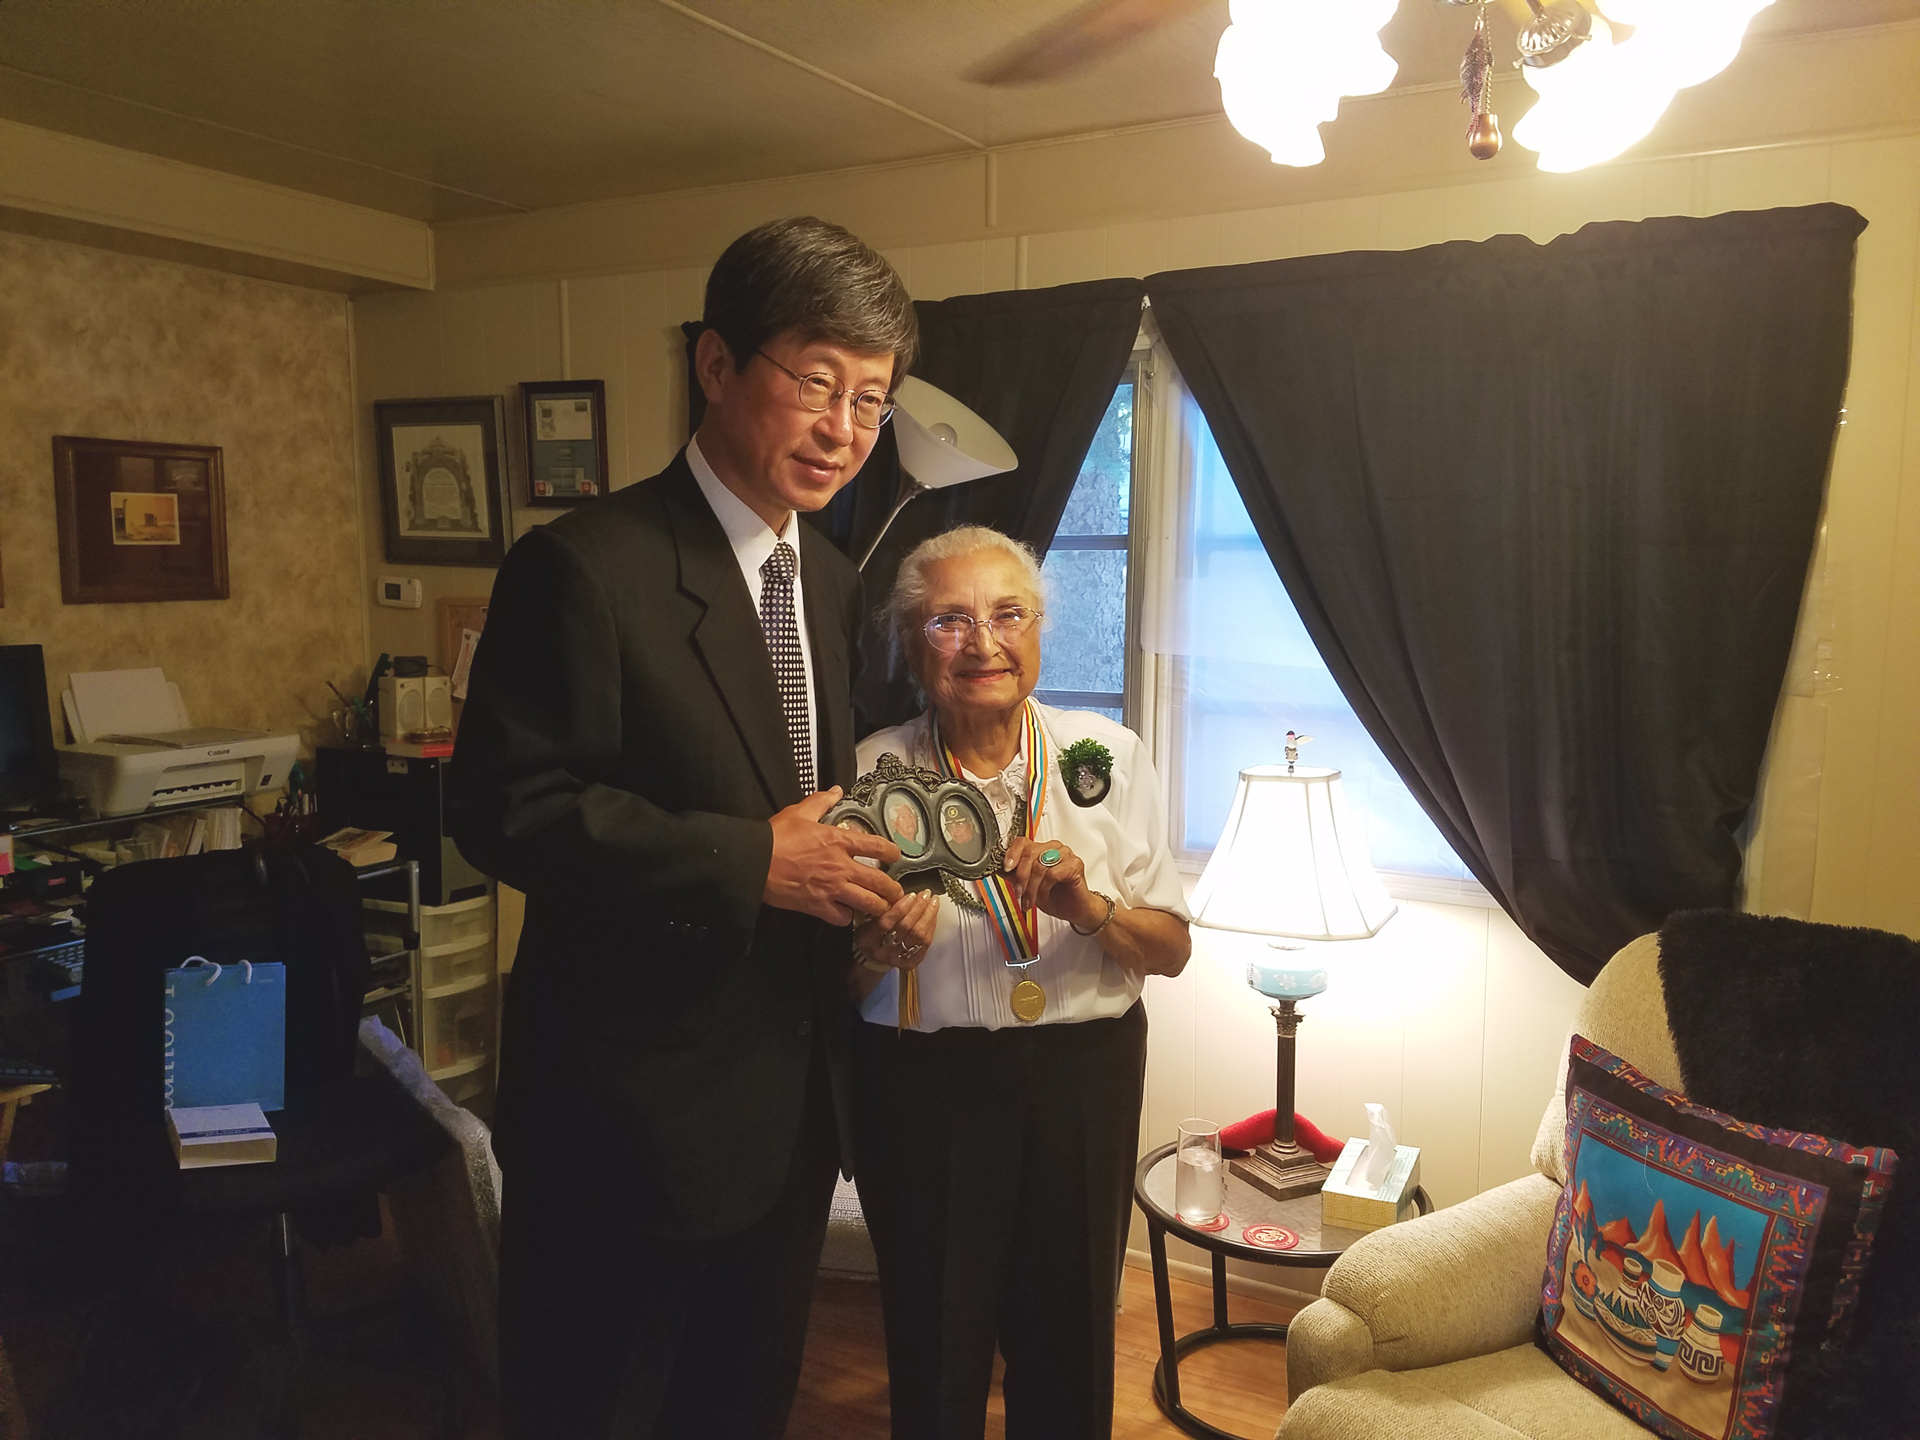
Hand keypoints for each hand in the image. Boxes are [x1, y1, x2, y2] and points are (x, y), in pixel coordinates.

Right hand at [765, 788, 902, 925]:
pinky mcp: (818, 906)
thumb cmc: (776, 837)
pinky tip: (846, 915)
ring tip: (880, 908)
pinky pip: (842, 919)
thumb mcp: (799, 812)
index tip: (895, 856)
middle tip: (896, 892)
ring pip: (868, 904)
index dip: (892, 853)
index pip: (877, 847)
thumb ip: (821, 802)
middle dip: (893, 889)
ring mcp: (832, 888)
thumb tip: (836, 791)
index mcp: (839, 841)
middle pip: (880, 882)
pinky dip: (847, 919)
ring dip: (877, 907)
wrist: (755, 861)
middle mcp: (841, 866)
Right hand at [853, 890, 939, 971]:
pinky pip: (925, 943)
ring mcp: (897, 958)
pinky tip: (933, 915)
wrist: (874, 956)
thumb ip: (883, 908)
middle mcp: (882, 951)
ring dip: (929, 915)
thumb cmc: (871, 933)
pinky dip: (931, 926)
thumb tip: (903, 894)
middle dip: (918, 908)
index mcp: (868, 939)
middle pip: (905, 928)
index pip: (885, 923)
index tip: (911, 895)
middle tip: (925, 894)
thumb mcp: (868, 919)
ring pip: (918, 935)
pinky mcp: (910, 963)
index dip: (900, 908)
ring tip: (933, 901)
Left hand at [1001, 837, 1105, 930]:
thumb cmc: (1055, 897)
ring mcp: (1066, 855)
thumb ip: (1016, 876)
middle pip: (1030, 854)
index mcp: (1041, 850)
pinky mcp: (1075, 865)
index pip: (1023, 842)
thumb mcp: (1028, 886)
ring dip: (1032, 887)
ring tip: (1031, 899)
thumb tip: (1001, 870)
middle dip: (1021, 877)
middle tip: (1019, 892)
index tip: (1007, 868)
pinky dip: (1045, 887)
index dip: (1012, 854)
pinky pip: (1053, 873)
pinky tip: (1044, 896)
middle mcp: (1053, 848)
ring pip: (1040, 865)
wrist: (1075, 910)